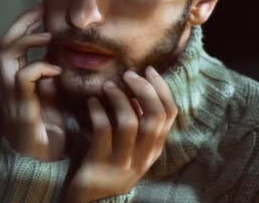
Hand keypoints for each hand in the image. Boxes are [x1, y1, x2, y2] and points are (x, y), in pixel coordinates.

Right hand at [0, 5, 65, 160]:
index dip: (25, 24)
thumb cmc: (49, 134)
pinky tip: (56, 69)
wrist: (42, 167)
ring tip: (50, 34)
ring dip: (29, 38)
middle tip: (43, 11)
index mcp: (17, 81)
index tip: (44, 10)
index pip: (13, 44)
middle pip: (5, 42)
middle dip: (23, 22)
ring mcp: (12, 95)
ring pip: (8, 54)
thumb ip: (53, 79)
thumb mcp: (54, 100)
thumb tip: (63, 56)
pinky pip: (23, 77)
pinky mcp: (21, 108)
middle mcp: (9, 84)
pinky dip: (40, 67)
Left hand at [64, 67, 177, 202]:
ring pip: (130, 124)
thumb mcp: (130, 146)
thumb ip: (138, 122)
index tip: (149, 70)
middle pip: (155, 118)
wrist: (88, 199)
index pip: (170, 115)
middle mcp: (144, 157)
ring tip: (107, 86)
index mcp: (154, 149)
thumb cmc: (108, 163)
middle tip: (128, 75)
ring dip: (119, 99)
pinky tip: (92, 102)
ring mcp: (123, 162)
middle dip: (144, 90)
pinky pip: (103, 131)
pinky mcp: (100, 165)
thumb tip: (140, 89)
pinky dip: (98, 111)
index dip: (162, 89)